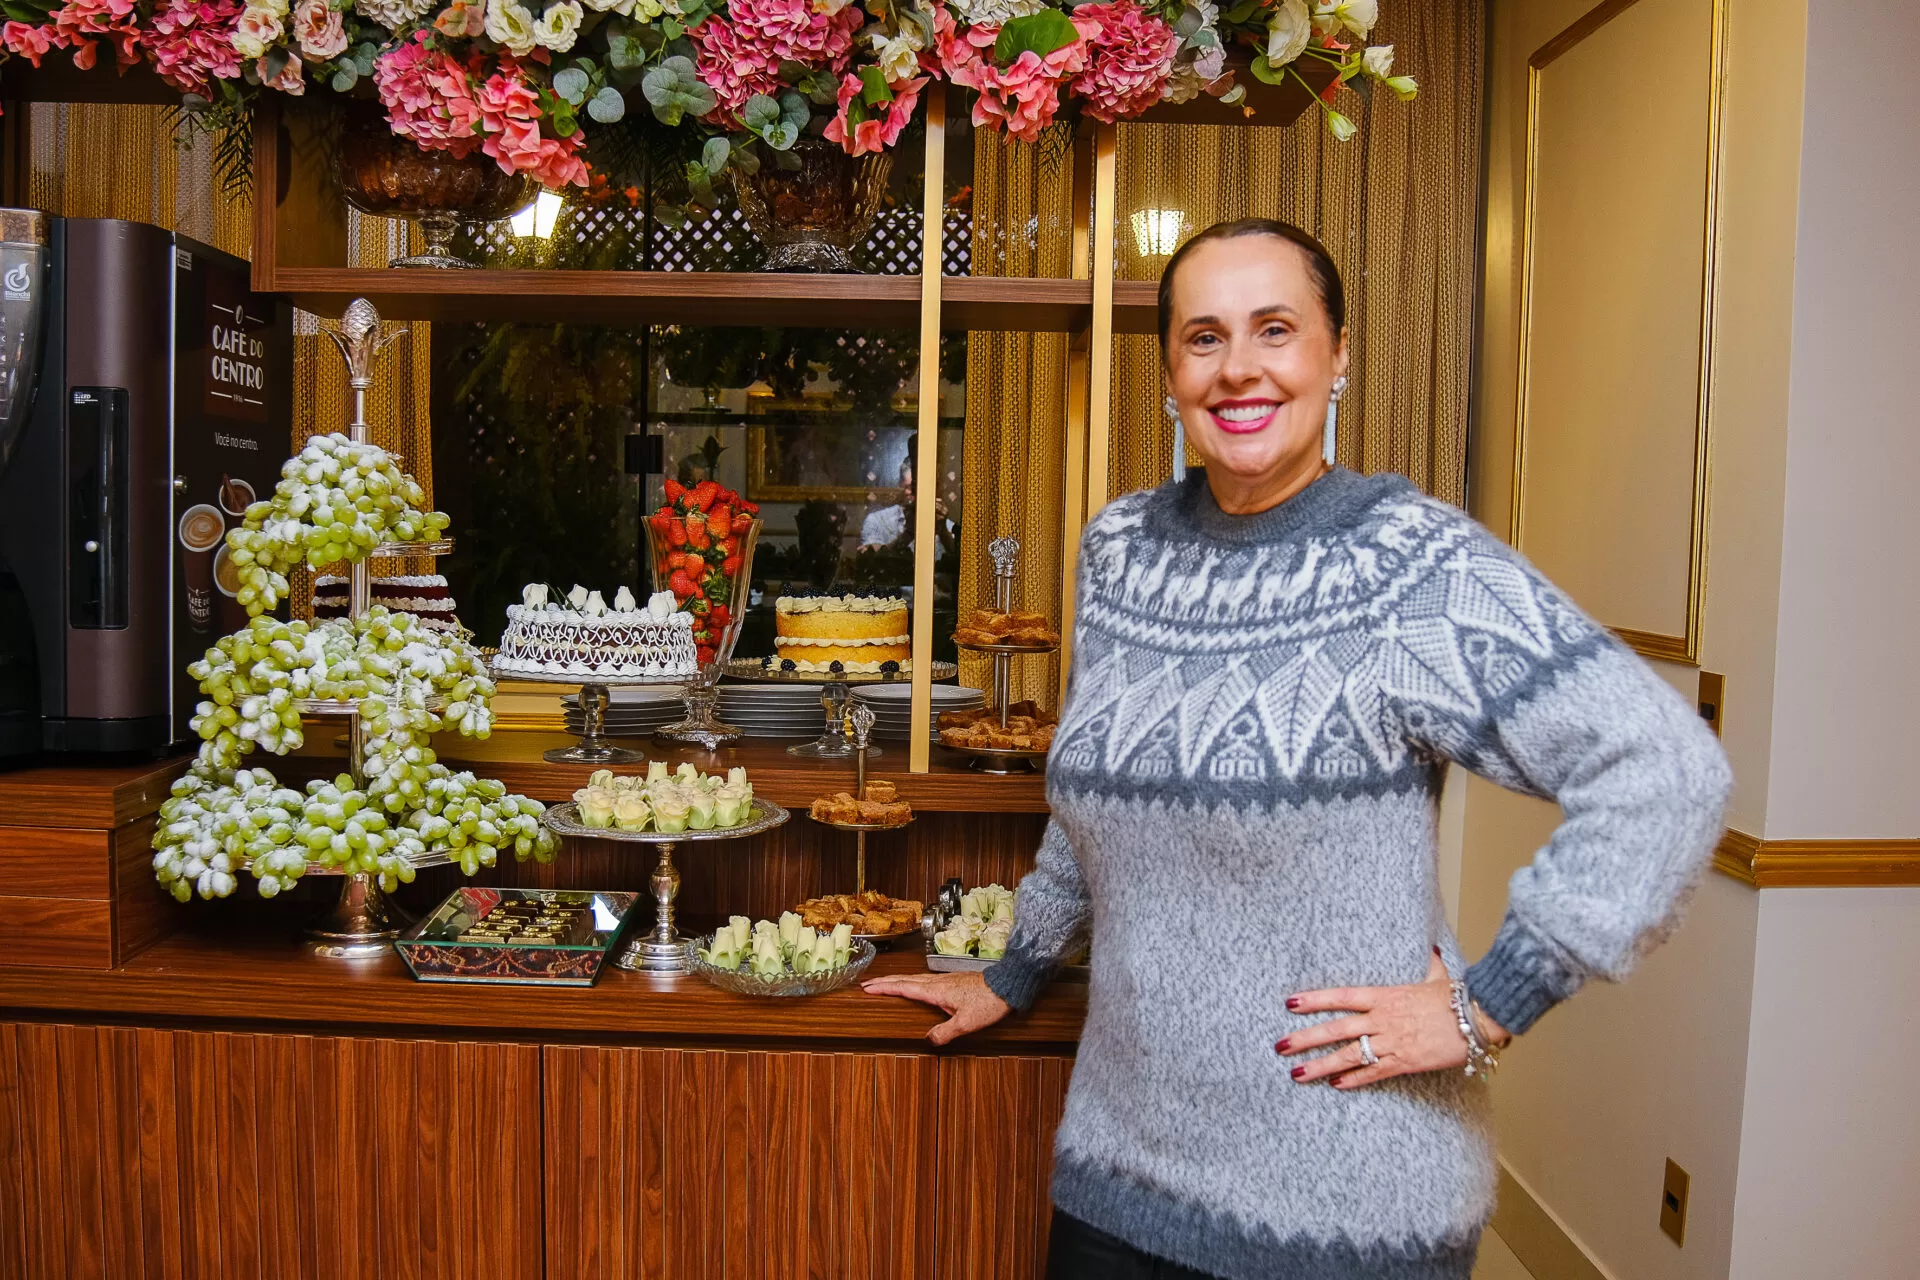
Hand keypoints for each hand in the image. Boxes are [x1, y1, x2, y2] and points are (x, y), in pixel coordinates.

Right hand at [862, 971, 1010, 1044]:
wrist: (1007, 985)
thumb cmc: (989, 1003)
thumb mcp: (967, 1023)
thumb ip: (945, 1032)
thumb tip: (927, 1041)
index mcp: (935, 991)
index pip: (903, 988)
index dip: (884, 988)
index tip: (867, 988)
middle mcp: (937, 982)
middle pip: (904, 979)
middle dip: (884, 981)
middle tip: (866, 984)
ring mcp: (944, 980)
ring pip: (914, 978)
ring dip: (896, 980)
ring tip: (883, 983)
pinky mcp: (952, 981)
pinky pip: (923, 979)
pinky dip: (910, 981)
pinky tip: (913, 986)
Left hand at [1277, 952, 1511, 1088]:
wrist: (1479, 1019)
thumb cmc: (1458, 997)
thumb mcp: (1438, 978)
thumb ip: (1429, 965)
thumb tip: (1432, 949)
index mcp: (1385, 995)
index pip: (1341, 997)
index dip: (1314, 1000)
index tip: (1290, 1003)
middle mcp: (1382, 1019)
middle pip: (1336, 1029)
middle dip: (1305, 1038)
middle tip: (1280, 1046)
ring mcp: (1392, 1041)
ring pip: (1348, 1055)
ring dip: (1321, 1066)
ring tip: (1297, 1074)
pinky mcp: (1405, 1062)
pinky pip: (1374, 1073)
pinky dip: (1354, 1080)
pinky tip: (1335, 1086)